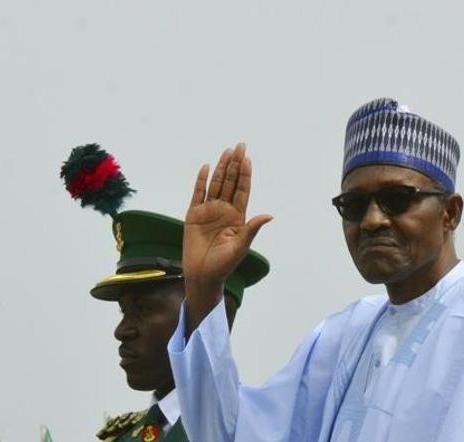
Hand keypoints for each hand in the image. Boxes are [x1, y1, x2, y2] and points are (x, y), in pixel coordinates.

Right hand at [183, 142, 272, 287]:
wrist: (203, 275)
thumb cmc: (224, 264)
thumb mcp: (240, 246)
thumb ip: (252, 228)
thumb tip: (269, 215)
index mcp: (238, 217)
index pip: (242, 190)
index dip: (245, 175)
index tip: (248, 159)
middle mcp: (224, 210)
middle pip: (230, 182)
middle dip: (235, 164)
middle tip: (240, 145)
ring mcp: (208, 211)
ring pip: (215, 184)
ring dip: (221, 168)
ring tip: (227, 151)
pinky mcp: (193, 215)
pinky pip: (198, 194)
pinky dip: (201, 181)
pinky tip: (206, 167)